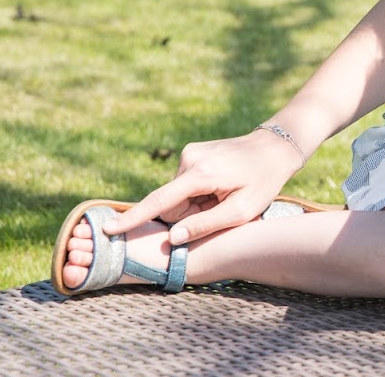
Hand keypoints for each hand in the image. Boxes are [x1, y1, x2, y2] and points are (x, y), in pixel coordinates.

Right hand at [103, 130, 301, 243]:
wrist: (276, 147)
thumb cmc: (264, 181)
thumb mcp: (243, 210)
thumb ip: (207, 225)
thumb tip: (173, 237)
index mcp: (201, 173)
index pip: (160, 201)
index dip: (134, 218)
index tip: (109, 229)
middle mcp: (189, 159)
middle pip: (171, 204)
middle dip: (189, 215)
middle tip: (221, 207)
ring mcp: (189, 153)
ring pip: (177, 196)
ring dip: (196, 204)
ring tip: (224, 195)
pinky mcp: (191, 153)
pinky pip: (184, 185)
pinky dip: (198, 193)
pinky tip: (220, 186)